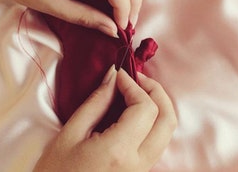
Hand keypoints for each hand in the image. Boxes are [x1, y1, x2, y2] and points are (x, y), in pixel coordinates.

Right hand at [34, 66, 176, 171]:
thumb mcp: (70, 133)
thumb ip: (97, 101)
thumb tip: (113, 75)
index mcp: (119, 152)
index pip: (145, 108)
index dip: (134, 85)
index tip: (120, 75)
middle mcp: (139, 164)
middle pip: (167, 119)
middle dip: (156, 91)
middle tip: (137, 78)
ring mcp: (143, 171)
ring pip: (167, 131)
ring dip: (158, 104)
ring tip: (136, 91)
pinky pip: (158, 140)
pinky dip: (154, 119)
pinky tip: (136, 109)